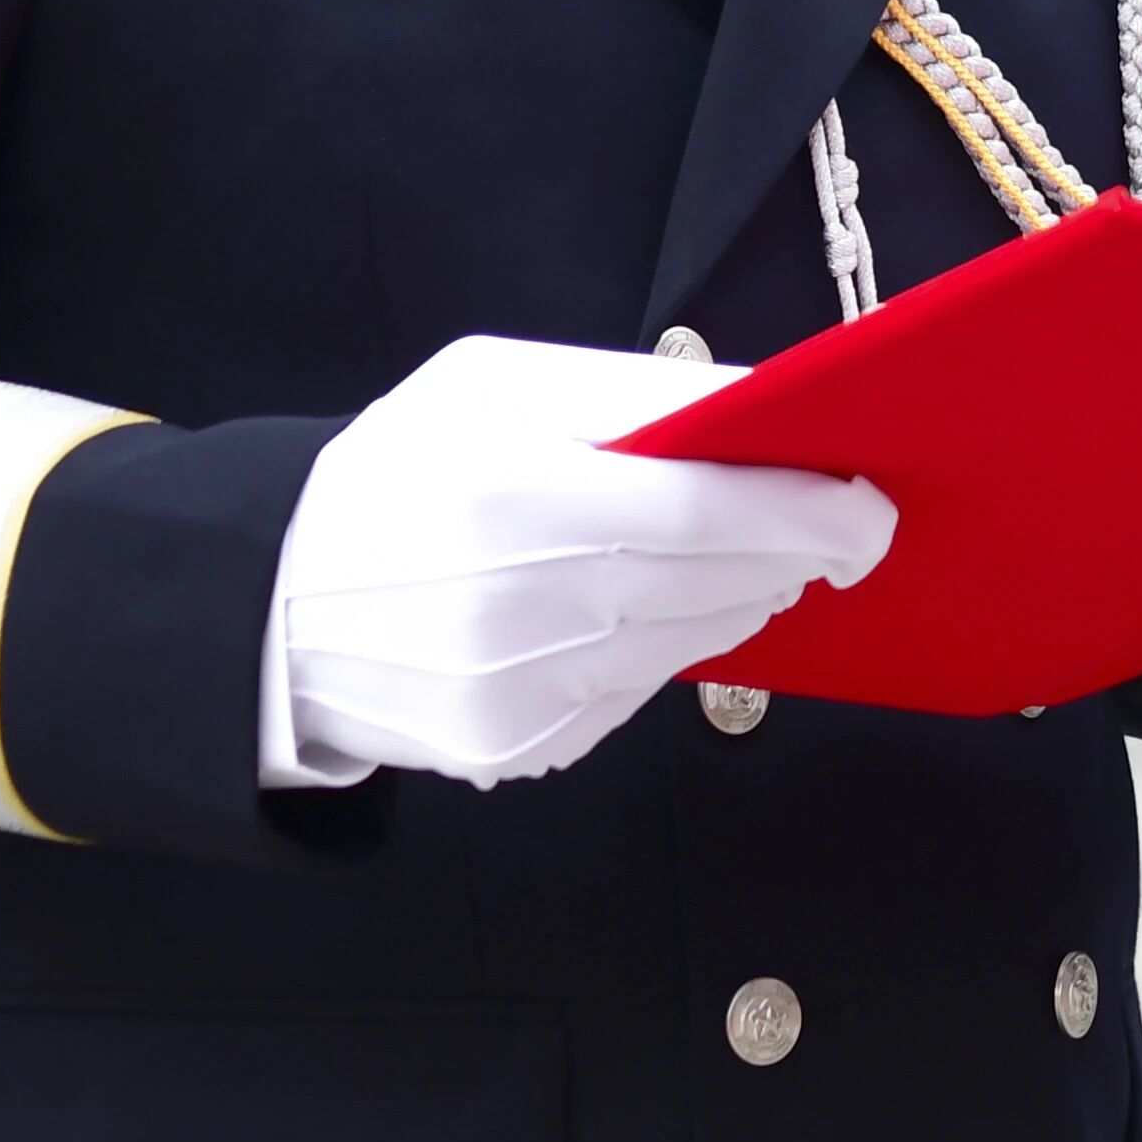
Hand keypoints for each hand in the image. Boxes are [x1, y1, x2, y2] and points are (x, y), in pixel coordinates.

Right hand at [266, 333, 894, 787]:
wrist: (271, 607)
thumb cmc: (395, 474)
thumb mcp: (488, 386)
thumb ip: (625, 390)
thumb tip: (758, 406)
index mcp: (508, 493)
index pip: (702, 511)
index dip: (804, 511)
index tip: (870, 506)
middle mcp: (515, 606)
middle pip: (711, 584)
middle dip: (788, 554)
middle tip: (829, 526)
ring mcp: (515, 696)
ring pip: (688, 645)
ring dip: (738, 600)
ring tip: (744, 557)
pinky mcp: (516, 754)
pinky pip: (635, 696)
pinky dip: (662, 649)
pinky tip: (639, 610)